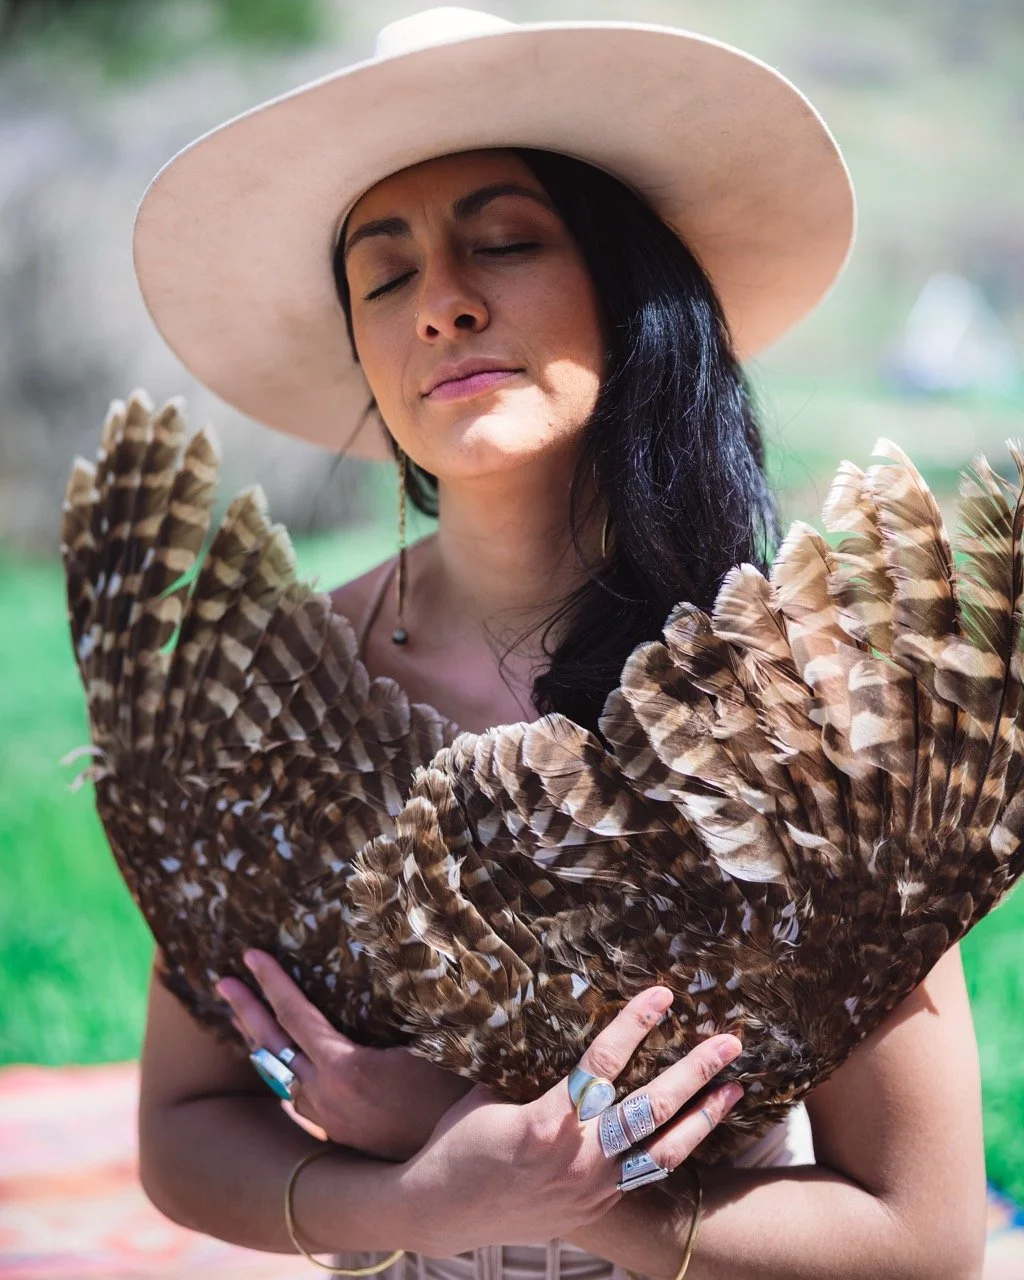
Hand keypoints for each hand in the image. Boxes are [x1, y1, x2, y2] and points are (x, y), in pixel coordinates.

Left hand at [216, 950, 472, 1160]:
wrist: (457, 1162)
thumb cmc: (453, 1089)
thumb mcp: (427, 1041)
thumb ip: (394, 1013)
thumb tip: (386, 970)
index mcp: (345, 1067)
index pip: (295, 1014)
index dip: (272, 982)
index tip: (251, 955)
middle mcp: (325, 1095)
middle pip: (273, 1045)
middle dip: (246, 1009)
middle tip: (223, 982)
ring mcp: (327, 1116)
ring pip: (279, 1073)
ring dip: (260, 1041)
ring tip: (242, 1018)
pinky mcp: (335, 1132)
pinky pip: (297, 1092)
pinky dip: (281, 1068)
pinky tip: (280, 1062)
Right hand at [394, 986, 743, 1256]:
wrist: (440, 1214)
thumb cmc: (457, 1143)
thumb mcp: (486, 1093)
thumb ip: (528, 1067)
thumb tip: (549, 1018)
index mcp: (545, 1123)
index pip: (602, 1064)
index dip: (634, 1025)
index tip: (662, 996)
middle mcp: (577, 1160)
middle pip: (651, 1109)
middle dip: (695, 1072)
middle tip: (729, 1042)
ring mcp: (591, 1190)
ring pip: (662, 1151)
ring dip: (703, 1117)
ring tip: (735, 1088)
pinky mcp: (595, 1207)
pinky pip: (645, 1175)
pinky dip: (674, 1148)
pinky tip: (695, 1128)